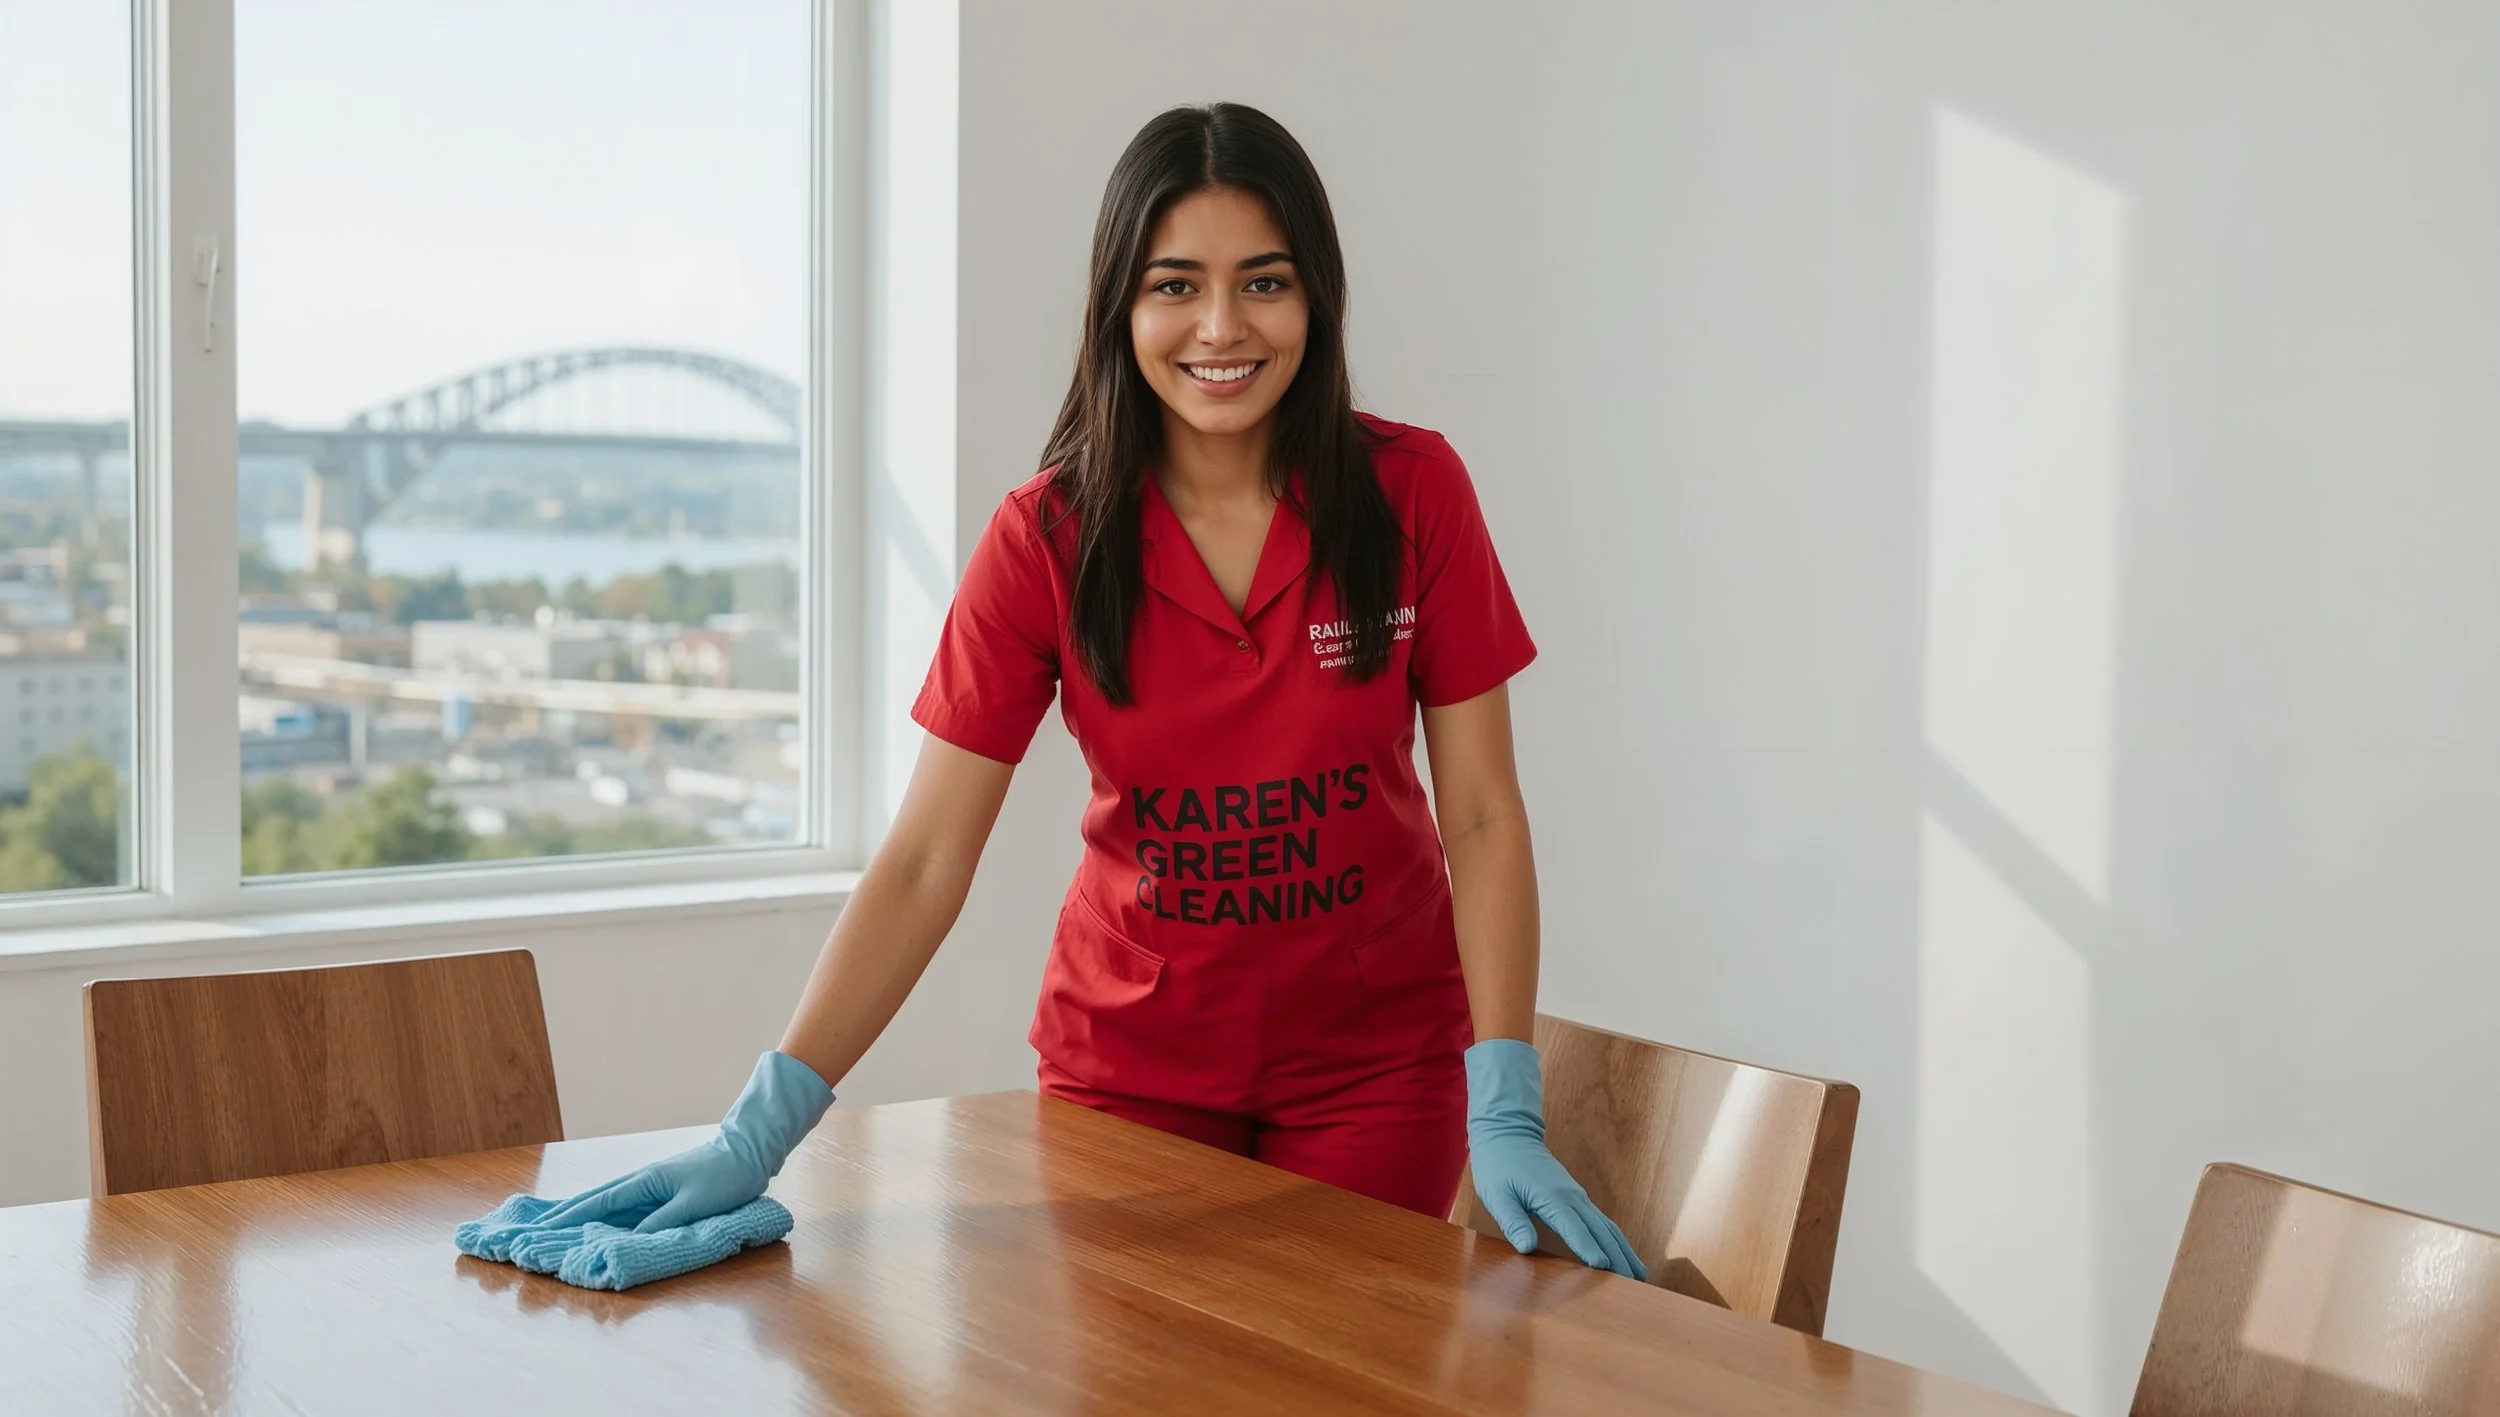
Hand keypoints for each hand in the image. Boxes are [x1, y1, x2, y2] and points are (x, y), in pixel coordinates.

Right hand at [536, 1050, 833, 1234]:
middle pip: (593, 1203)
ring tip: (552, 1231)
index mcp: (645, 1183)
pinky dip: (603, 1216)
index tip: (539, 1232)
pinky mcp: (660, 1192)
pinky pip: (623, 1207)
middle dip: (562, 1219)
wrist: (749, 1151)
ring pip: (605, 1205)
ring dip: (579, 1218)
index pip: (597, 1205)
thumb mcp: (694, 1204)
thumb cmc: (725, 1176)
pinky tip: (595, 1225)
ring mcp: (649, 1187)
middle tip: (532, 1235)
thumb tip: (625, 1240)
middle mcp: (641, 1183)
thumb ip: (661, 1223)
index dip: (568, 1220)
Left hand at [1465, 1038, 1647, 1279]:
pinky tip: (1624, 1255)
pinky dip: (1616, 1240)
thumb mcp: (1497, 1196)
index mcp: (1552, 1197)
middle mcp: (1572, 1197)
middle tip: (1635, 1284)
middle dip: (1618, 1257)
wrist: (1509, 1136)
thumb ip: (1513, 1221)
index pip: (1574, 1227)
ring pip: (1608, 1227)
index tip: (1604, 1267)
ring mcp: (1578, 1197)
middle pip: (1601, 1231)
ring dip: (1624, 1251)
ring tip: (1640, 1276)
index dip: (1588, 1248)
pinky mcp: (1578, 1198)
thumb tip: (1527, 1247)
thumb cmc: (1499, 1167)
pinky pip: (1602, 1222)